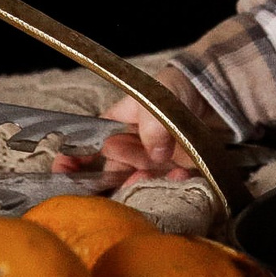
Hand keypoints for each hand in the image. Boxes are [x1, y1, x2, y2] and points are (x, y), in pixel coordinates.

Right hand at [55, 71, 211, 185]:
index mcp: (116, 127)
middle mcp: (130, 149)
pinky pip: (167, 186)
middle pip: (111, 172)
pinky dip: (172, 186)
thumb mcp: (156, 99)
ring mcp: (152, 164)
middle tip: (121, 182)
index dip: (72, 160)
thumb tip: (156, 153)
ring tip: (149, 178)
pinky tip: (180, 177)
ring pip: (137, 183)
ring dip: (141, 185)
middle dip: (110, 183)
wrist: (213, 93)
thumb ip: (151, 124)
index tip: (62, 173)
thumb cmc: (175, 89)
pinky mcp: (174, 174)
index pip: (87, 146)